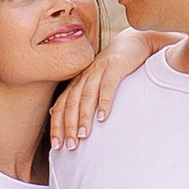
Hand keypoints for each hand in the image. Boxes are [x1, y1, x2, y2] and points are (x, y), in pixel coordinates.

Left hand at [49, 28, 171, 149]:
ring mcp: (99, 70)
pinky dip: (104, 101)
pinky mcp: (115, 66)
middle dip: (68, 126)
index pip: (61, 105)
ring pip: (86, 95)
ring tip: (83, 135)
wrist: (133, 42)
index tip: (56, 145)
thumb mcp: (94, 81)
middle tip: (69, 146)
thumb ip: (78, 96)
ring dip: (83, 117)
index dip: (57, 125)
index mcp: (78, 81)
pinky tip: (103, 116)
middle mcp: (85, 76)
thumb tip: (54, 112)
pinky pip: (108, 85)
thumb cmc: (114, 67)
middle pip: (71, 103)